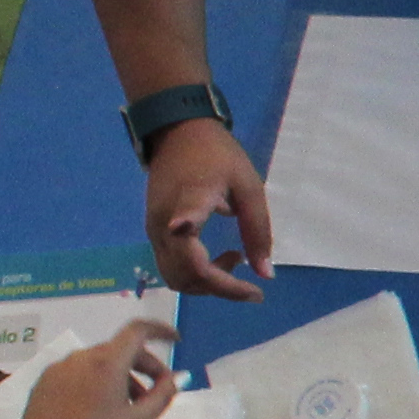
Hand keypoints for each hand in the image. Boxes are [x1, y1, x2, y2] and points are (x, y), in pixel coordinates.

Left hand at [16, 319, 181, 418]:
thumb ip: (163, 395)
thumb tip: (176, 377)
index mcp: (107, 362)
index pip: (138, 331)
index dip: (161, 330)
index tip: (175, 341)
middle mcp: (81, 357)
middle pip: (119, 349)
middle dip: (143, 365)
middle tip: (155, 391)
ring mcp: (59, 368)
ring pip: (98, 362)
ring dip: (119, 376)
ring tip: (125, 407)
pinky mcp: (44, 381)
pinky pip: (77, 372)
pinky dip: (95, 381)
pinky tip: (96, 409)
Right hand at [143, 117, 275, 302]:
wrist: (176, 131)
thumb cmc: (217, 155)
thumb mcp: (248, 185)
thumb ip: (257, 230)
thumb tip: (265, 274)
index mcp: (190, 202)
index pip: (188, 234)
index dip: (205, 260)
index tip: (232, 274)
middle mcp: (164, 223)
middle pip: (185, 275)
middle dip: (219, 288)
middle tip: (250, 284)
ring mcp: (154, 230)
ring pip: (175, 277)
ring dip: (206, 282)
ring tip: (235, 260)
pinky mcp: (152, 231)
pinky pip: (171, 265)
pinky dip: (195, 271)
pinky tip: (218, 255)